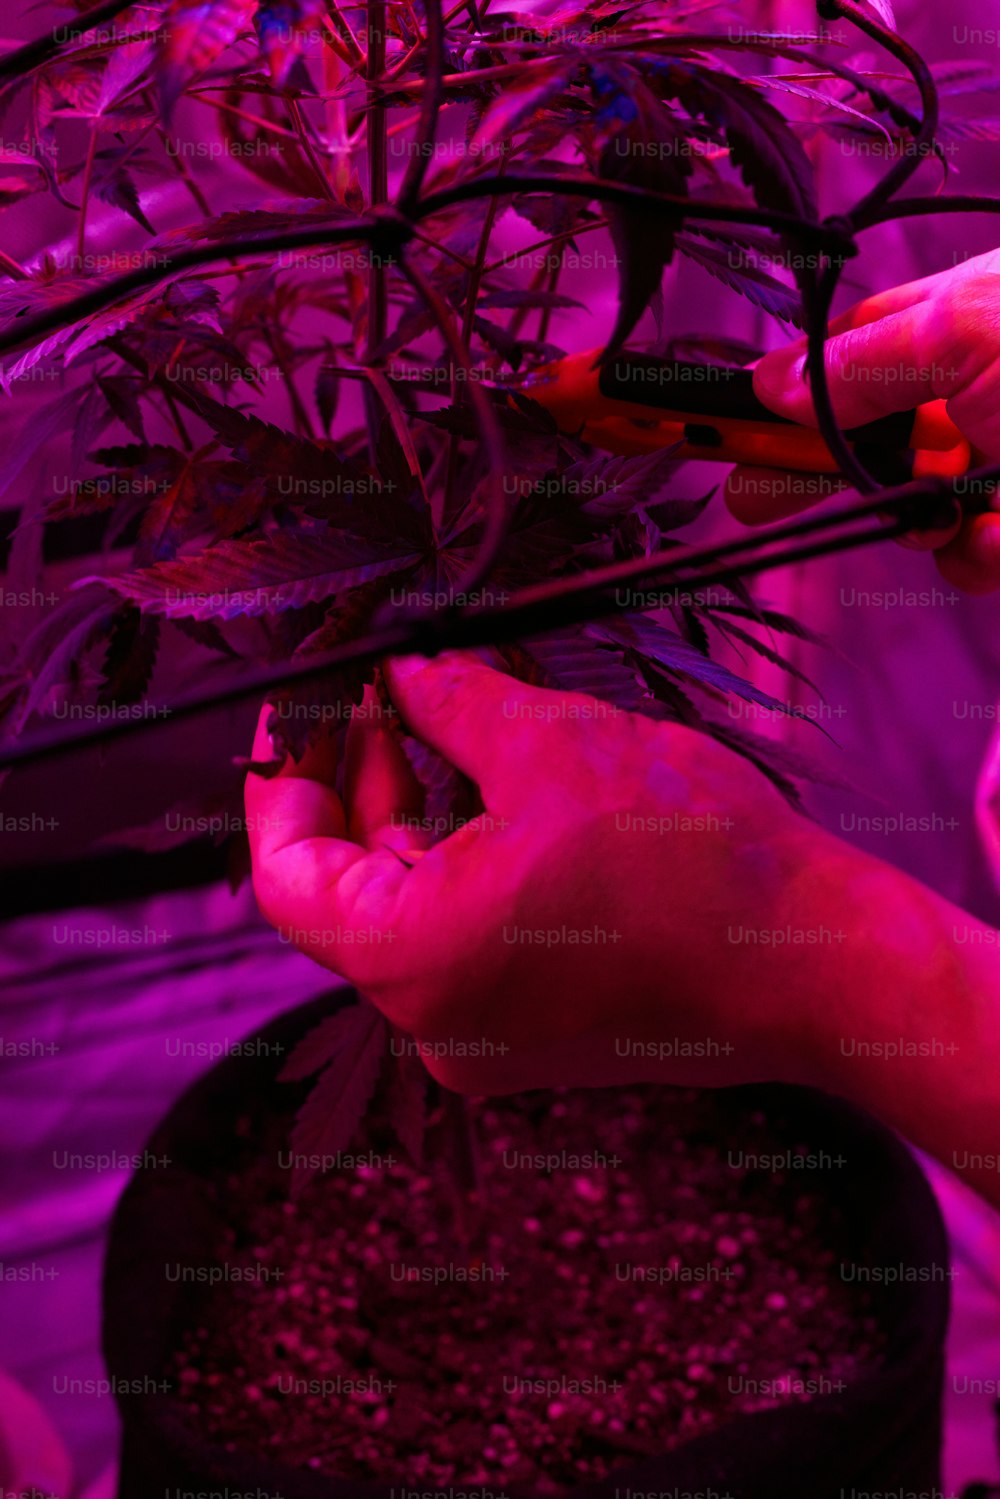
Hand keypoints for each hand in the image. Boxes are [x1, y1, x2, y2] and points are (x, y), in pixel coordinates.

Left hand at [246, 652, 875, 1095]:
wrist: (817, 963)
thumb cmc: (694, 858)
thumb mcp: (552, 743)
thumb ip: (450, 701)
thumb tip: (404, 674)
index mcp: (411, 960)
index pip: (286, 871)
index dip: (284, 777)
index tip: (302, 704)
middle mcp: (430, 1020)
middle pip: (350, 885)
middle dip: (362, 776)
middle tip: (380, 683)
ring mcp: (484, 1035)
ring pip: (414, 904)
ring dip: (421, 806)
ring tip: (445, 707)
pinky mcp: (533, 1029)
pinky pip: (468, 932)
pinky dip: (469, 855)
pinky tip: (497, 776)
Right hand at [724, 248, 999, 592]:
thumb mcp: (962, 332)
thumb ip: (861, 360)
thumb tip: (769, 382)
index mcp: (956, 321)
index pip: (851, 347)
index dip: (789, 387)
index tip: (730, 420)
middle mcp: (973, 389)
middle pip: (865, 436)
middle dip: (812, 473)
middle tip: (750, 498)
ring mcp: (996, 461)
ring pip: (915, 507)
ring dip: (917, 522)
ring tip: (943, 516)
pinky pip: (969, 555)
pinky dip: (976, 554)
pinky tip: (997, 535)